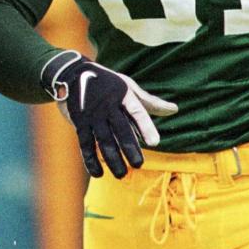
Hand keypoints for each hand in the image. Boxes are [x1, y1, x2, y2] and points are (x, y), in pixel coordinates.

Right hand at [40, 50, 177, 177]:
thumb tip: (175, 109)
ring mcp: (93, 114)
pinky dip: (91, 160)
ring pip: (103, 139)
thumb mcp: (129, 87)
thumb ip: (150, 102)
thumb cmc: (108, 83)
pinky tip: (99, 173)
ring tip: (122, 174)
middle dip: (129, 148)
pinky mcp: (80, 122)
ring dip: (112, 158)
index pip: (137, 111)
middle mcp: (108, 105)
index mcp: (124, 95)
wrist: (73, 74)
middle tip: (139, 165)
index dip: (145, 127)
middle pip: (121, 129)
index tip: (155, 143)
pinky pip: (85, 144)